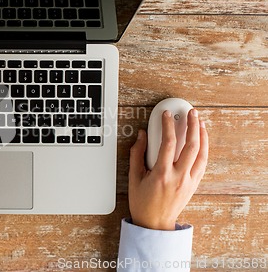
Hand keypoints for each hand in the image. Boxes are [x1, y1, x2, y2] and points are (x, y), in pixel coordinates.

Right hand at [128, 108, 208, 229]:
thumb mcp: (134, 177)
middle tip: (191, 112)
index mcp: (161, 173)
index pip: (168, 143)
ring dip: (202, 135)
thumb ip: (137, 154)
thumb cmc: (142, 203)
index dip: (167, 125)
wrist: (154, 224)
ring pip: (201, 154)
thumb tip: (142, 136)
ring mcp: (188, 181)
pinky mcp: (193, 185)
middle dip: (192, 125)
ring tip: (200, 122)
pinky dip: (203, 149)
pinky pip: (202, 163)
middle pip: (191, 145)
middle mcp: (178, 176)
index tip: (166, 115)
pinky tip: (202, 141)